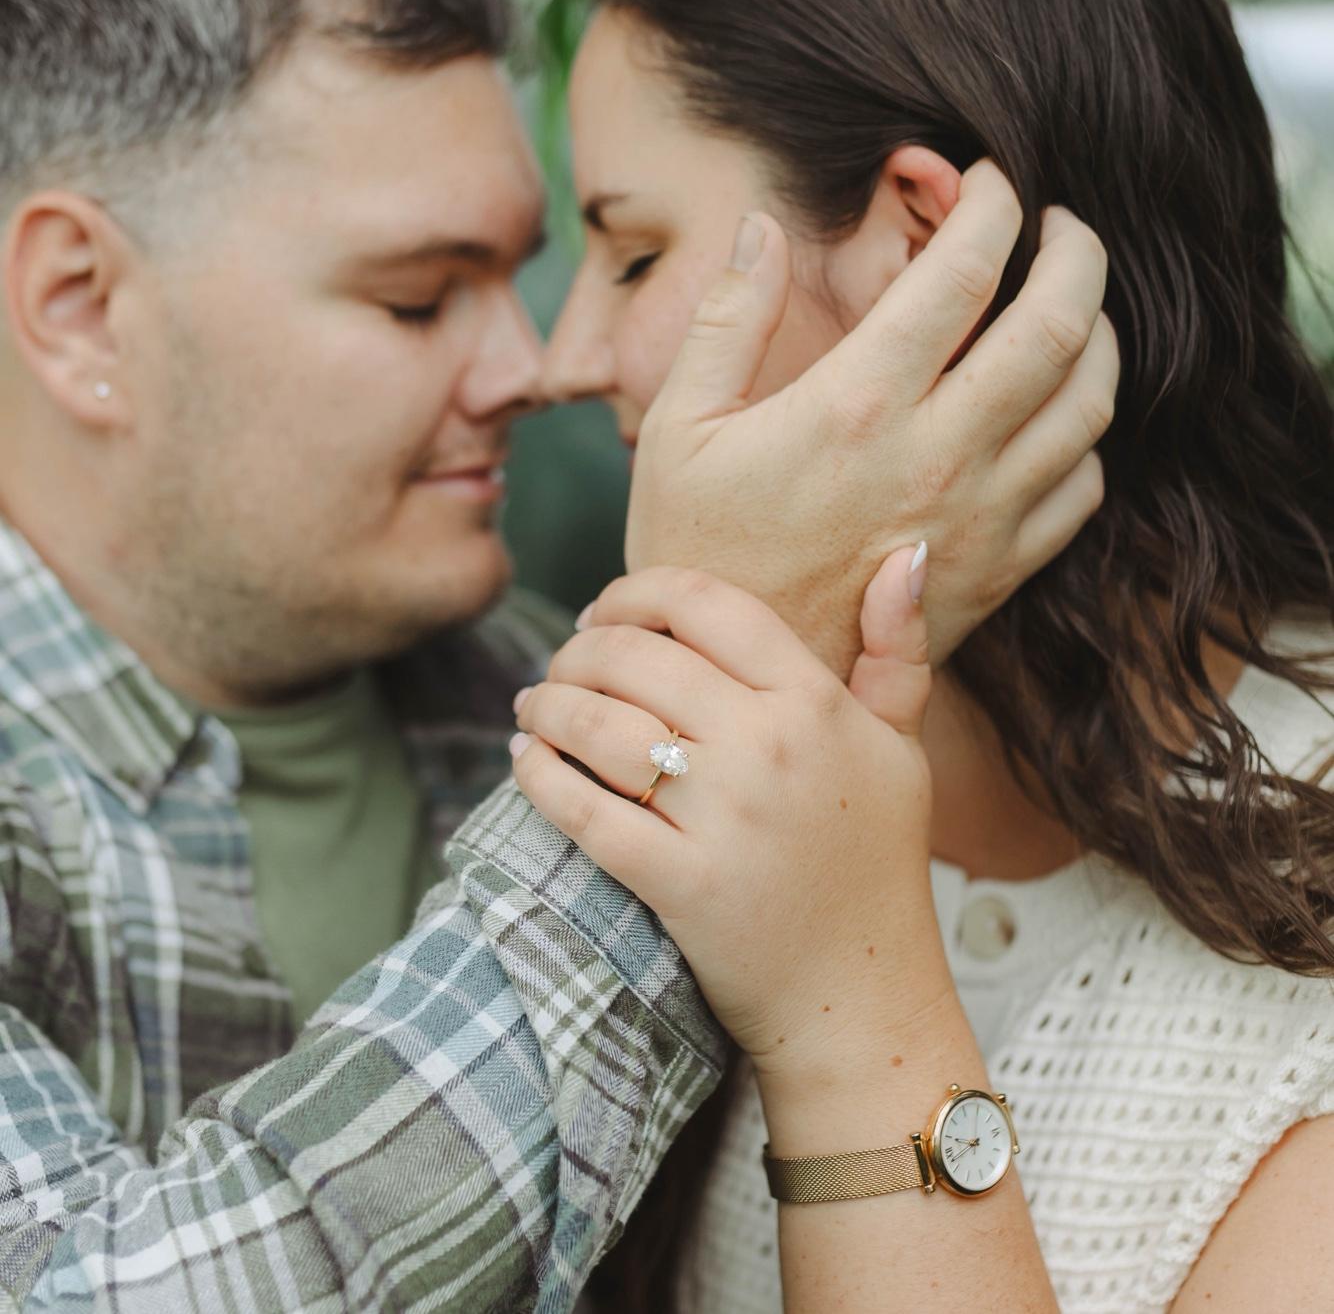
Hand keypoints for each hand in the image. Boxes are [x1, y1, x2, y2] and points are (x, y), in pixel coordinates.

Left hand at [510, 554, 942, 1089]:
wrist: (862, 994)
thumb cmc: (877, 862)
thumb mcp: (901, 746)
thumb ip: (898, 649)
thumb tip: (907, 550)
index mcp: (816, 702)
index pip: (704, 602)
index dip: (635, 592)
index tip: (605, 611)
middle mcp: (769, 746)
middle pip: (634, 656)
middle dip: (577, 649)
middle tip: (560, 663)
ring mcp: (723, 817)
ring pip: (598, 725)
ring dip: (545, 703)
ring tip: (533, 705)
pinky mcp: (680, 883)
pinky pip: (583, 810)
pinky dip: (538, 775)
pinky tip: (524, 758)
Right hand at [626, 160, 1115, 678]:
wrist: (733, 681)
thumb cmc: (697, 551)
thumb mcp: (680, 428)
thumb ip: (727, 318)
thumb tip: (760, 226)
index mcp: (857, 404)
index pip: (966, 269)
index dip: (994, 203)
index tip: (990, 183)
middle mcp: (937, 455)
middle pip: (1059, 323)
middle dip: (1078, 252)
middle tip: (1063, 228)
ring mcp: (977, 520)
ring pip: (1088, 404)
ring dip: (1097, 337)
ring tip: (1072, 309)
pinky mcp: (994, 574)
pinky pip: (1081, 491)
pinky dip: (1085, 439)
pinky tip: (1052, 421)